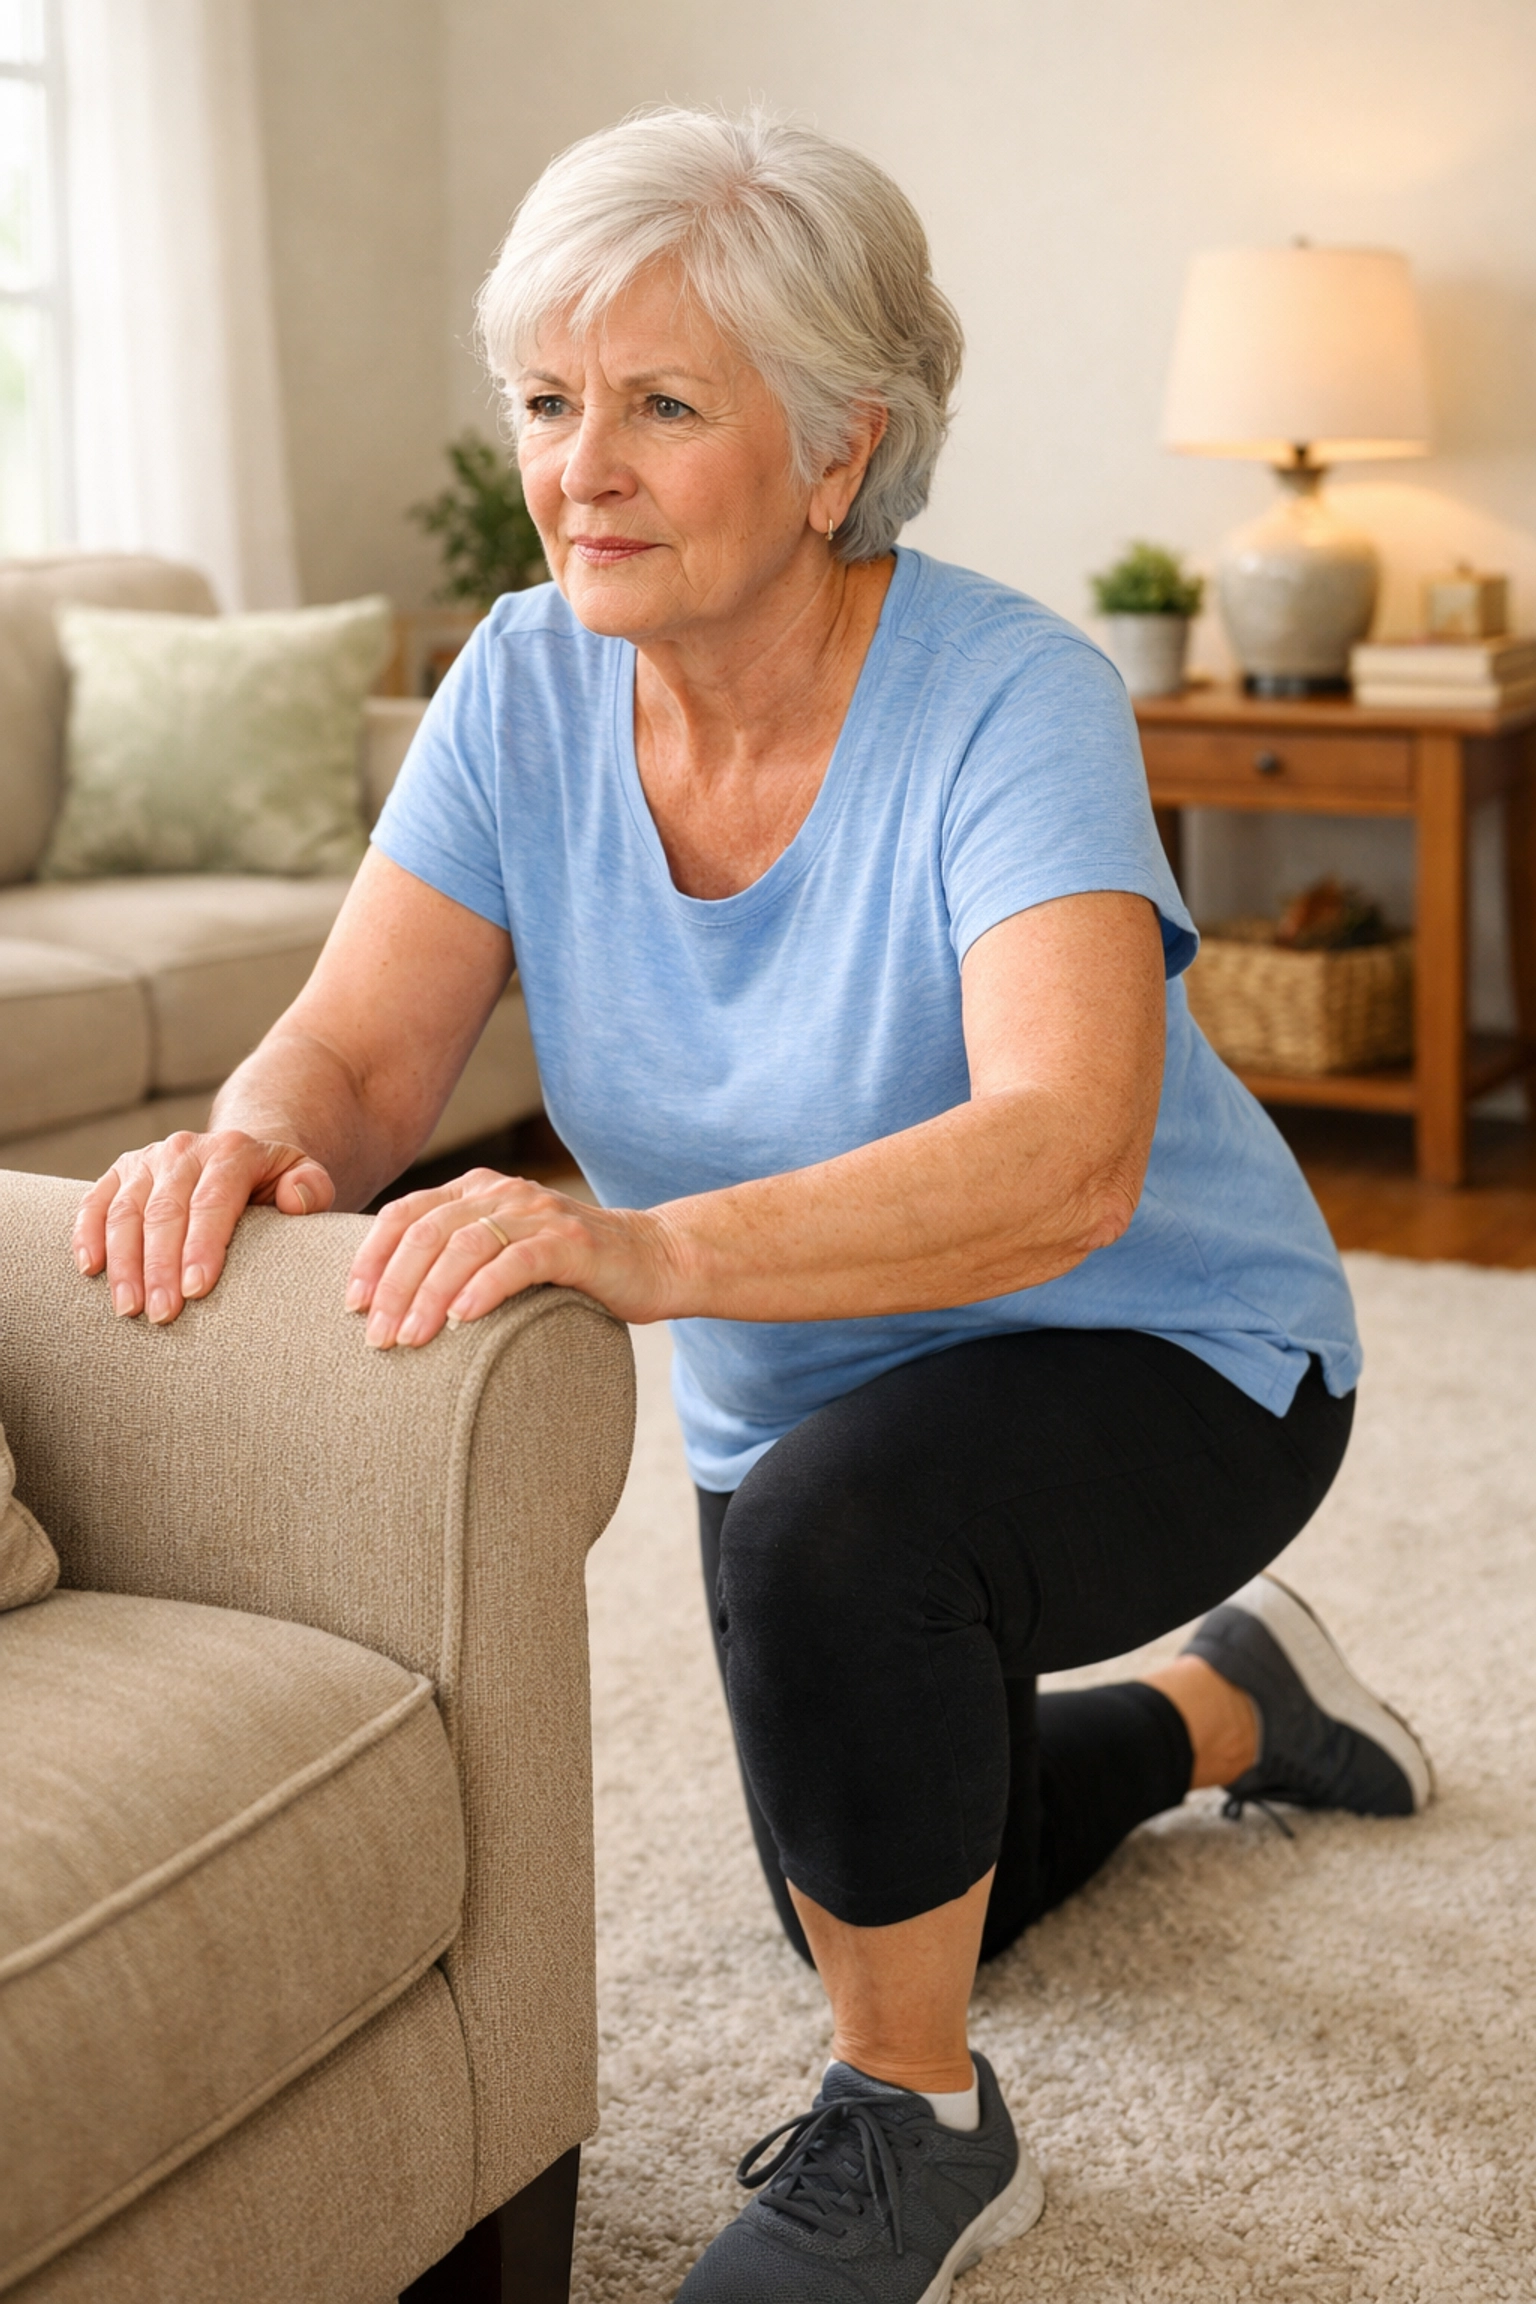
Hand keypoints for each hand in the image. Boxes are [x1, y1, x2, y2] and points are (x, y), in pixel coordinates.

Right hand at [74, 1131, 335, 1324]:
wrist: (237, 1156)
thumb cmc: (274, 1184)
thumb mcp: (305, 1177)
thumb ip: (312, 1188)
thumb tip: (296, 1200)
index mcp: (232, 1151)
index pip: (213, 1201)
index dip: (202, 1246)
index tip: (196, 1290)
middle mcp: (185, 1149)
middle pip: (165, 1211)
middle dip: (160, 1267)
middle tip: (162, 1316)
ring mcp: (149, 1160)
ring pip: (126, 1211)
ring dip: (124, 1263)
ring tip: (129, 1309)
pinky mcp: (120, 1172)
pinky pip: (95, 1202)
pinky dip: (87, 1234)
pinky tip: (90, 1270)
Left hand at [346, 1168, 681, 1346]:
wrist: (654, 1259)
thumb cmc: (570, 1269)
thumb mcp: (504, 1253)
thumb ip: (457, 1259)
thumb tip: (389, 1304)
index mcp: (477, 1191)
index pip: (405, 1214)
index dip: (371, 1257)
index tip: (351, 1304)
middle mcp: (502, 1193)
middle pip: (426, 1233)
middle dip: (394, 1287)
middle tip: (376, 1337)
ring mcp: (538, 1214)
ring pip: (465, 1246)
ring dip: (429, 1295)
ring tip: (410, 1338)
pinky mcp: (572, 1241)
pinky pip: (517, 1260)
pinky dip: (484, 1289)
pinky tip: (463, 1320)